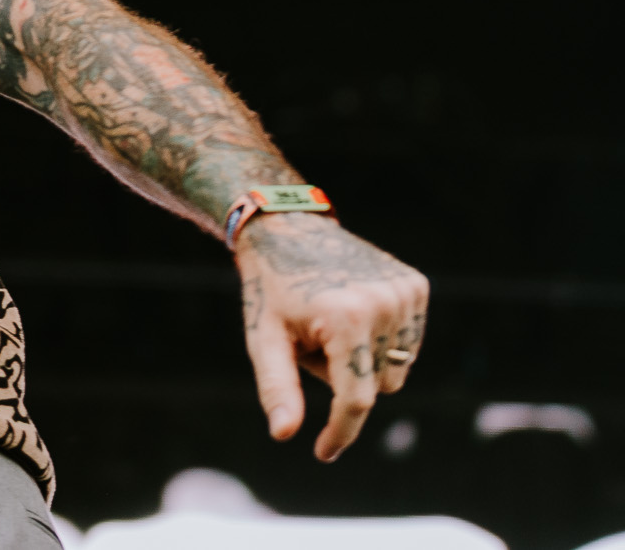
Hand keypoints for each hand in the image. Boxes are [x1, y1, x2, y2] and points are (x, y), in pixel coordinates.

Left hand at [236, 214, 428, 460]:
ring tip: (330, 323)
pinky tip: (352, 311)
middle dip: (343, 377)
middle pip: (379, 386)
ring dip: (364, 361)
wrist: (285, 228)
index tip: (323, 452)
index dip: (340, 432)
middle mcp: (384, 303)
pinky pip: (408, 344)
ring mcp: (405, 292)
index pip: (356, 399)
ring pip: (396, 369)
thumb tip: (284, 434)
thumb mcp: (263, 337)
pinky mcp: (416, 286)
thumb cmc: (270, 288)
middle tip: (310, 341)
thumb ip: (277, 387)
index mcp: (346, 317)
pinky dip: (381, 342)